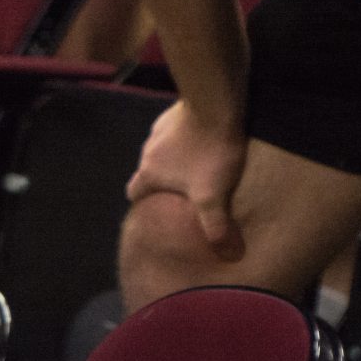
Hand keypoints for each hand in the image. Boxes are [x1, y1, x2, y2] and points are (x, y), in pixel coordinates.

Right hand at [126, 100, 248, 262]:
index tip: (159, 210)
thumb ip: (215, 226)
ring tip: (198, 166)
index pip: (134, 194)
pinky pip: (175, 131)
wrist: (216, 103)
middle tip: (184, 192)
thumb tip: (227, 257)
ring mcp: (159, 128)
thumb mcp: (213, 195)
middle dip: (162, 182)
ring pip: (162, 151)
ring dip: (175, 159)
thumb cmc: (209, 152)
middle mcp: (147, 150)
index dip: (144, 204)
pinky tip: (204, 141)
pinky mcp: (175, 112)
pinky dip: (185, 139)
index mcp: (149, 172)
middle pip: (149, 172)